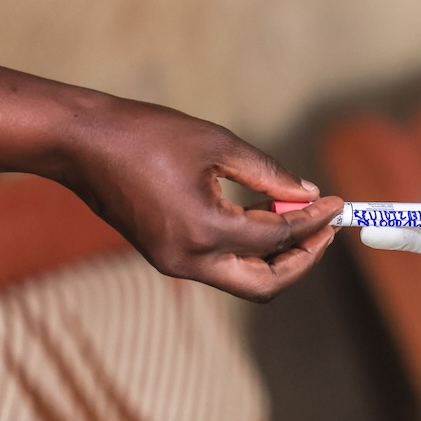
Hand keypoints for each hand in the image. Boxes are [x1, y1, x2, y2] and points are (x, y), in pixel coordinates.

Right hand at [63, 96, 342, 301]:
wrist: (81, 143)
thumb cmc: (147, 135)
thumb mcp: (219, 145)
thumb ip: (270, 176)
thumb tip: (309, 194)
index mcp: (205, 230)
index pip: (280, 238)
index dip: (315, 222)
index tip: (339, 204)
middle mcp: (190, 259)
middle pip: (266, 285)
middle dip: (303, 259)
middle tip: (326, 228)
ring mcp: (175, 263)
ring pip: (244, 280)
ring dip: (279, 255)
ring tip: (303, 217)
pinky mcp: (167, 256)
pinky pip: (221, 264)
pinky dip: (251, 248)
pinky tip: (267, 215)